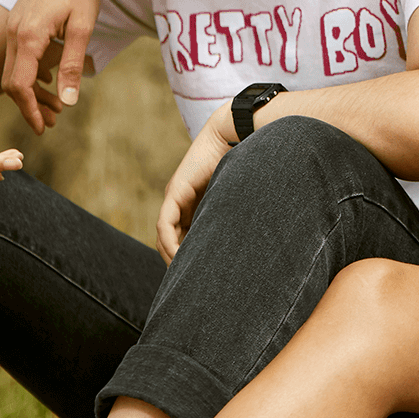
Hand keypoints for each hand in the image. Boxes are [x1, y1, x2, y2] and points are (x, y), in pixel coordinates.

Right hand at [2, 0, 104, 133]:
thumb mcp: (83, 28)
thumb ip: (73, 65)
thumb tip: (69, 101)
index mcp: (28, 37)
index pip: (18, 86)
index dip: (29, 110)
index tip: (41, 128)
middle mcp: (14, 32)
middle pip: (11, 81)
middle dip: (29, 105)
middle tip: (51, 123)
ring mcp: (13, 24)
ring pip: (13, 68)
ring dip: (30, 90)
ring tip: (54, 106)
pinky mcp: (18, 19)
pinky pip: (17, 54)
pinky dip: (28, 72)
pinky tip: (47, 80)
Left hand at [156, 104, 239, 261]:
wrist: (235, 135)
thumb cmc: (245, 162)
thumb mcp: (236, 197)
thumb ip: (234, 215)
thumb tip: (253, 243)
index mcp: (196, 204)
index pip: (185, 236)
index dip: (189, 256)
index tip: (199, 276)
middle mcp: (181, 201)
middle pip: (172, 239)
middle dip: (178, 261)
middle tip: (189, 283)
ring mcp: (176, 197)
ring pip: (165, 236)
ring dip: (171, 256)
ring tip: (184, 275)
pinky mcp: (175, 193)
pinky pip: (165, 226)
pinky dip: (170, 243)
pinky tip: (180, 257)